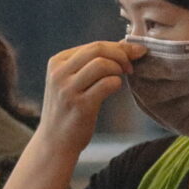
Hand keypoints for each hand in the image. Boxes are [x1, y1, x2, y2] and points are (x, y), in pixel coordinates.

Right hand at [37, 40, 143, 155]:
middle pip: (98, 50)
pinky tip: (116, 88)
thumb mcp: (70, 81)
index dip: (118, 47)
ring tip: (123, 77)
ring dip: (119, 68)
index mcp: (57, 63)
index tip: (134, 53)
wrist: (54, 143)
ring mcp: (68, 90)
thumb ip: (90, 64)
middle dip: (122, 54)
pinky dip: (117, 83)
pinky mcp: (80, 106)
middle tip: (132, 66)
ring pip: (102, 64)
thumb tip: (123, 46)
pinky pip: (107, 84)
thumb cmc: (68, 110)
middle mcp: (59, 74)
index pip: (93, 45)